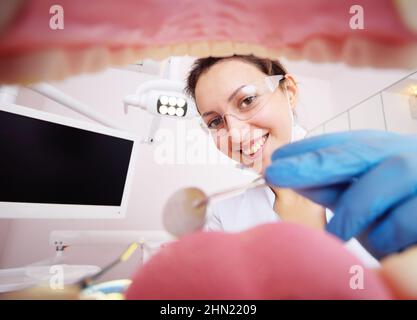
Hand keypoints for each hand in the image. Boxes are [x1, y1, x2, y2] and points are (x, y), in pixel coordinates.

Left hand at [265, 130, 416, 258]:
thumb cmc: (399, 209)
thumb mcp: (362, 195)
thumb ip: (331, 184)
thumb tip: (287, 173)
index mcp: (384, 151)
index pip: (342, 144)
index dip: (308, 149)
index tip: (276, 160)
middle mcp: (405, 153)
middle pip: (357, 152)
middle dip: (314, 162)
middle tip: (276, 172)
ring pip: (384, 179)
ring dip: (353, 211)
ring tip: (333, 236)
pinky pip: (407, 217)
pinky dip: (388, 234)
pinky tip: (381, 245)